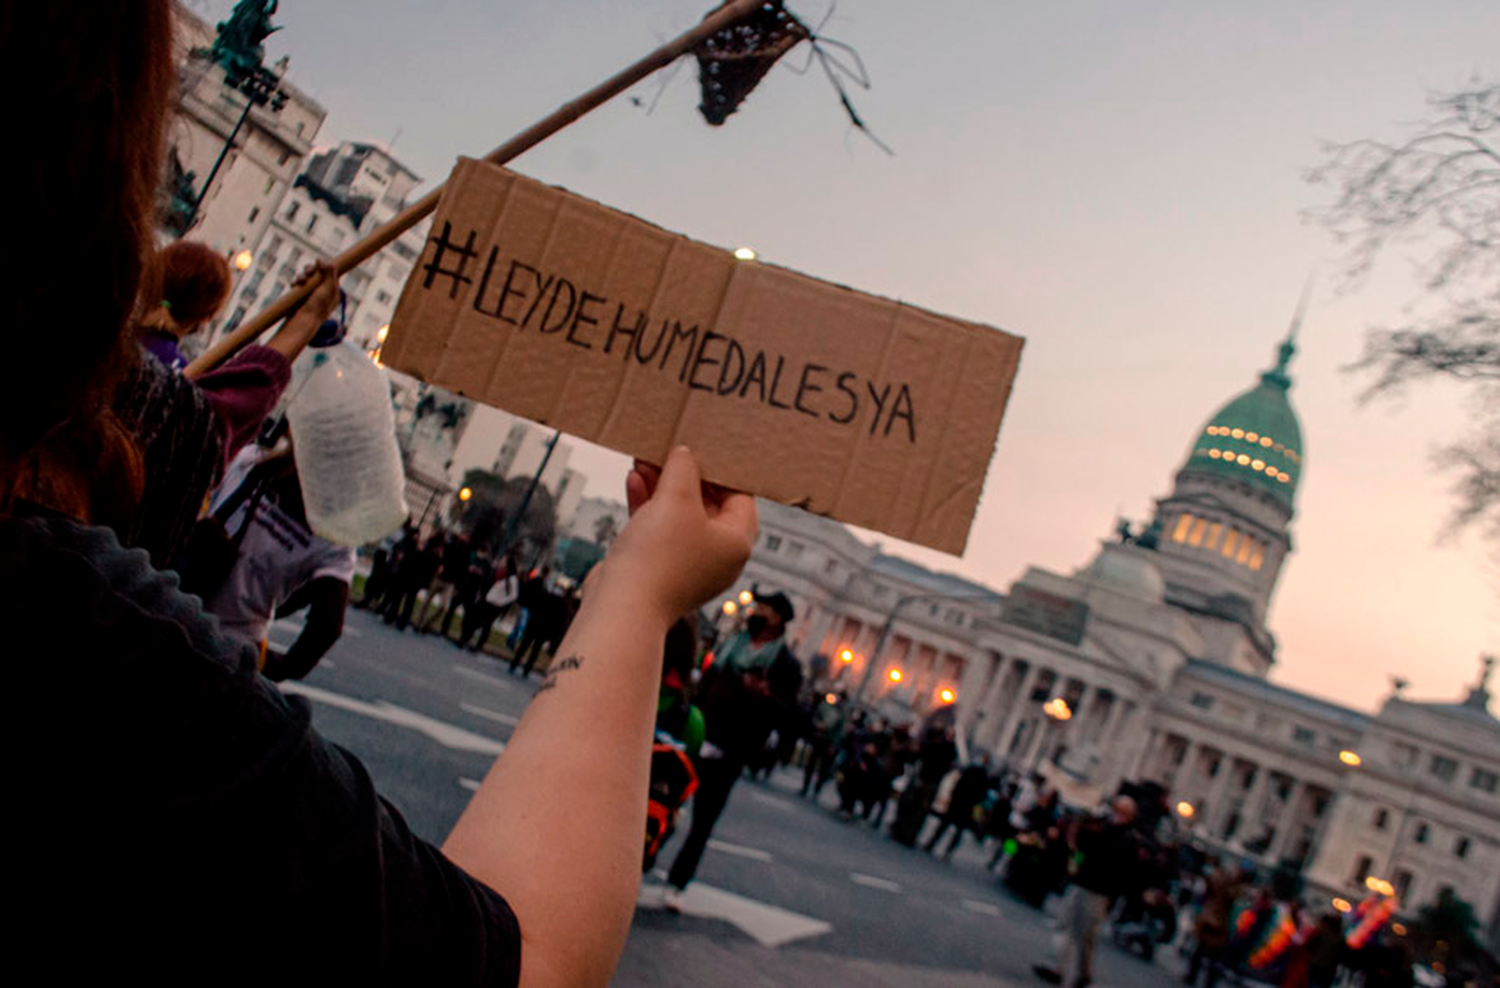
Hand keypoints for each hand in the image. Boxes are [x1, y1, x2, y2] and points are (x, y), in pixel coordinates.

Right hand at [290, 261, 339, 324]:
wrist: (302, 322)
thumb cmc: (318, 307)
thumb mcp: (327, 288)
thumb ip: (329, 272)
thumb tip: (321, 258)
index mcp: (333, 290)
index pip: (330, 272)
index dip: (323, 266)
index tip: (319, 263)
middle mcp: (323, 291)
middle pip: (317, 272)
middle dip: (311, 269)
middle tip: (308, 272)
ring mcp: (311, 293)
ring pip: (306, 276)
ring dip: (302, 275)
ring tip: (301, 280)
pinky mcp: (300, 295)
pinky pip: (297, 283)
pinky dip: (296, 281)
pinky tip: (294, 284)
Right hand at [599, 446, 755, 622]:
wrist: (622, 607)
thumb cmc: (659, 555)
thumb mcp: (676, 498)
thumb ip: (683, 469)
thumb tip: (685, 455)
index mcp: (736, 543)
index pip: (739, 497)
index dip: (720, 471)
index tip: (701, 449)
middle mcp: (717, 557)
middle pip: (707, 505)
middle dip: (684, 476)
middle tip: (668, 451)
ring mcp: (687, 565)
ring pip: (677, 516)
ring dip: (661, 487)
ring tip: (644, 460)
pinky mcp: (659, 570)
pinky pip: (658, 531)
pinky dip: (647, 506)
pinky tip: (633, 481)